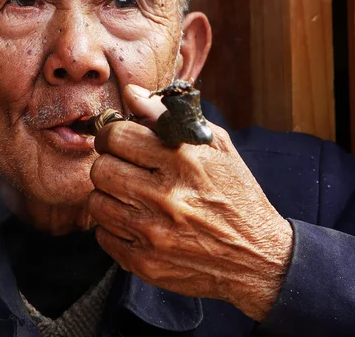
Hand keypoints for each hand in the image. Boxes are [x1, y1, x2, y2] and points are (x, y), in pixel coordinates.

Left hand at [87, 84, 292, 320]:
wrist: (257, 257)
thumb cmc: (234, 193)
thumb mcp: (215, 145)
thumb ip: (168, 115)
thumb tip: (131, 93)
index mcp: (182, 160)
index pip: (116, 135)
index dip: (111, 134)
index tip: (117, 140)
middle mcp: (165, 196)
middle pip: (101, 169)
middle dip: (109, 164)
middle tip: (123, 168)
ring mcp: (153, 232)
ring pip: (97, 203)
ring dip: (109, 196)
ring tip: (130, 196)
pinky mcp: (145, 262)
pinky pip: (103, 236)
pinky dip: (114, 228)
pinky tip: (135, 222)